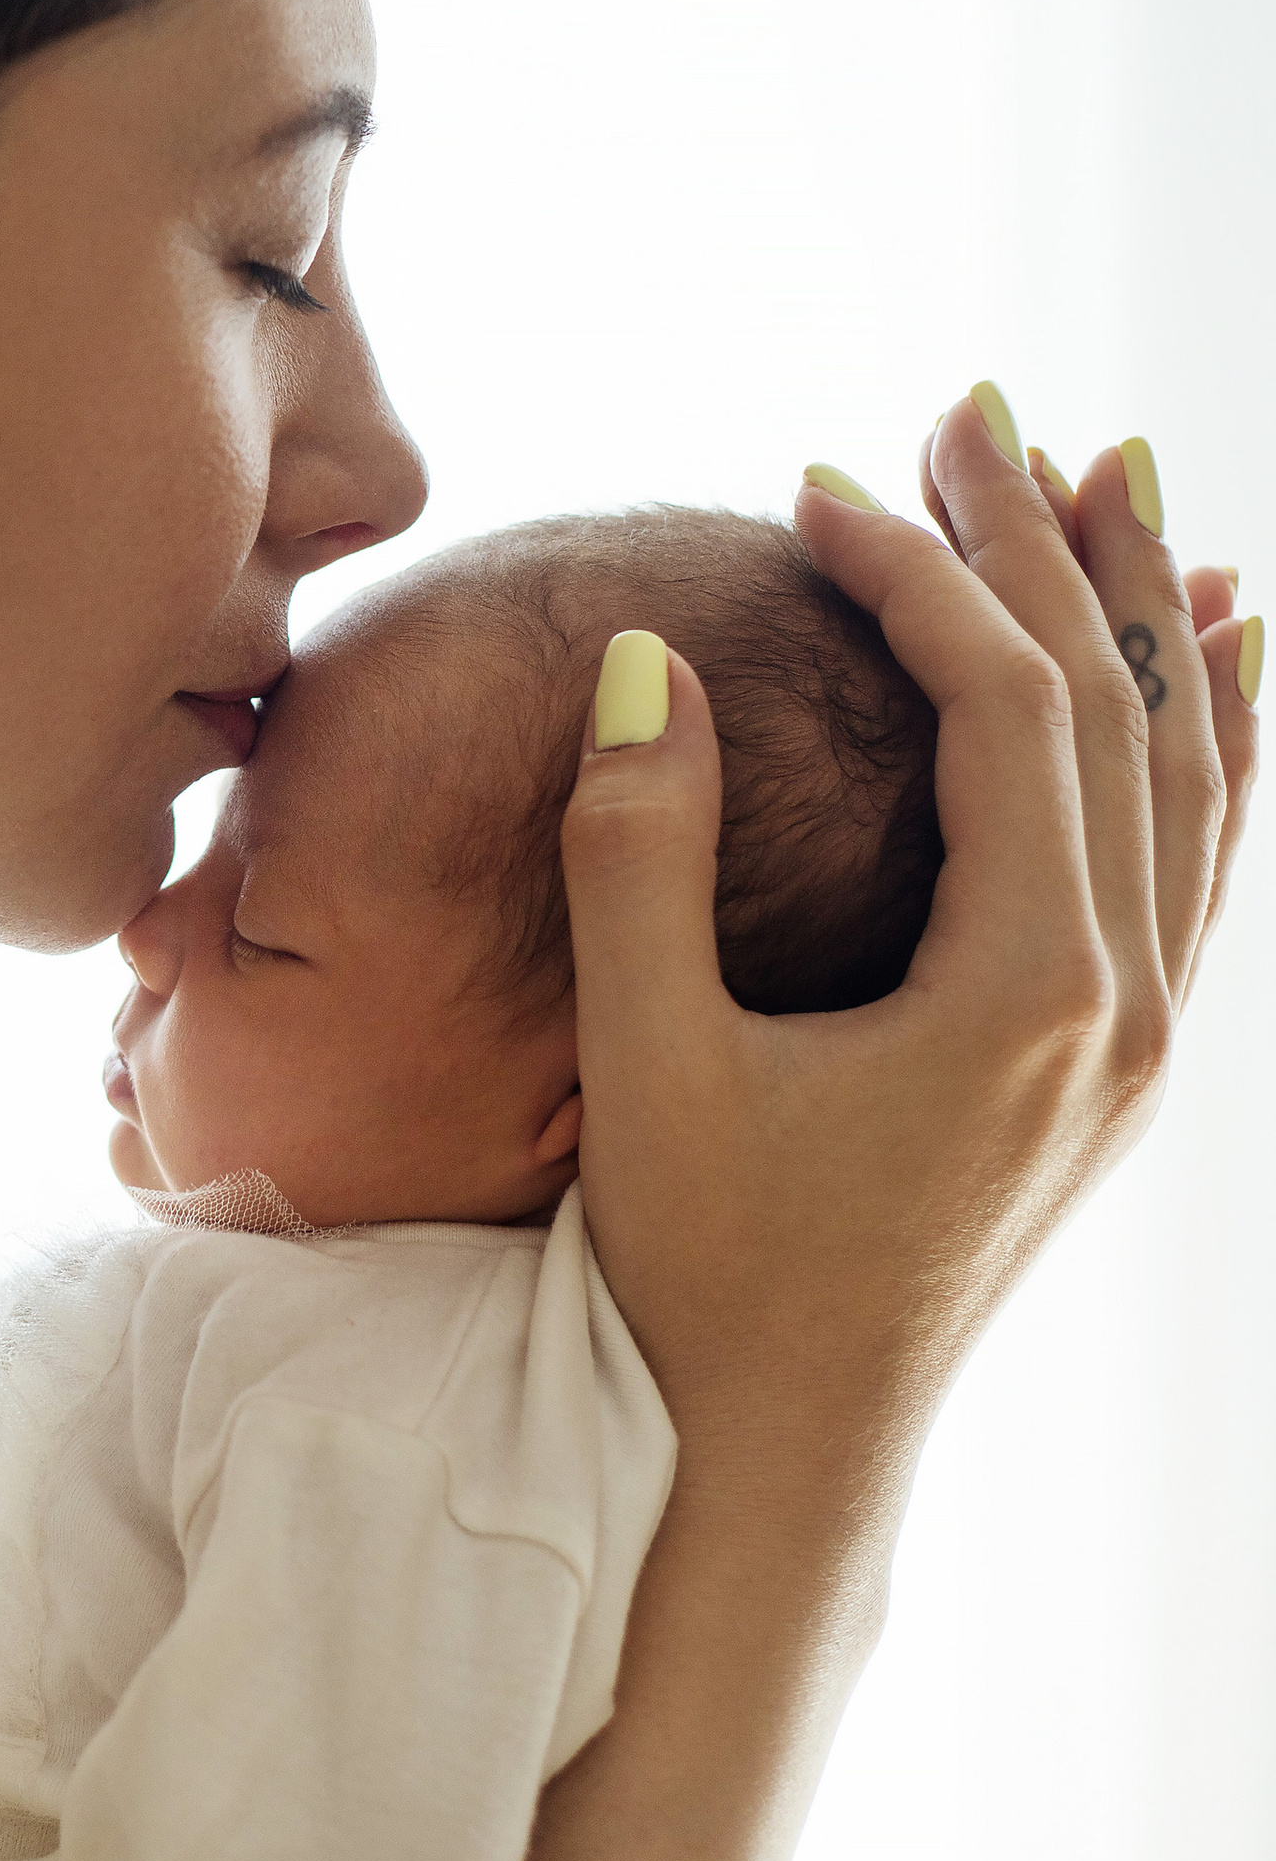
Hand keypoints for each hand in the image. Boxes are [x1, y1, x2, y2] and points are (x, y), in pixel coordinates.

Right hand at [559, 395, 1256, 1562]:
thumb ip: (642, 855)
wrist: (788, 1453)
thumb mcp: (650, 1065)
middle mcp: (1129, 1006)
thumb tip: (644, 657)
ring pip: (1191, 773)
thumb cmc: (704, 1276)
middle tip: (965, 407)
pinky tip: (1218, 664)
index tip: (815, 483)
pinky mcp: (1122, 1071)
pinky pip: (1207, 861)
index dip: (918, 573)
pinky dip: (1216, 737)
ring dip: (1143, 614)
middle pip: (1120, 708)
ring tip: (1107, 477)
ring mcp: (1146, 1044)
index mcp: (1034, 991)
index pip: (1009, 707)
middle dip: (1044, 542)